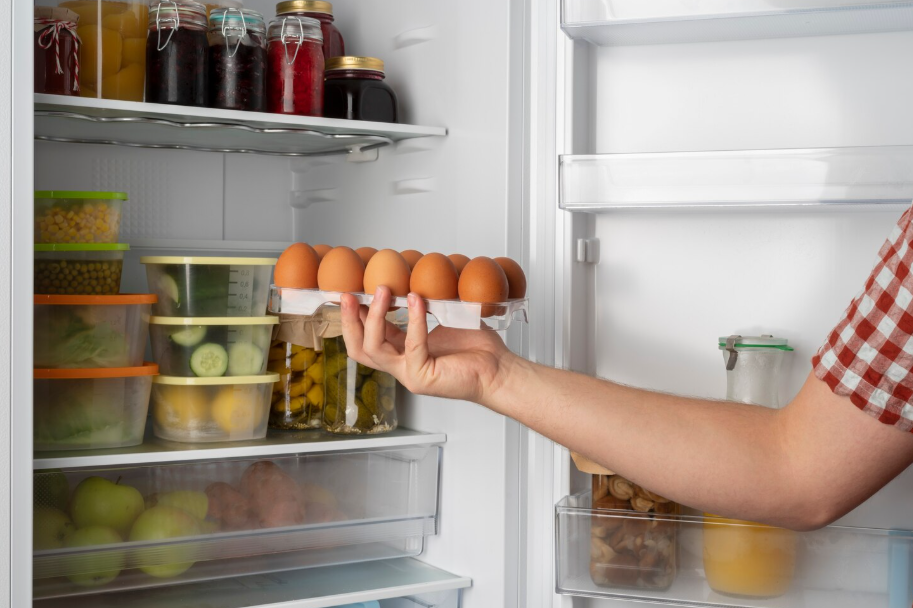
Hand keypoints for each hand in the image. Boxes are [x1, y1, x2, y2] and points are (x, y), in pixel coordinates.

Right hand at [339, 286, 515, 403]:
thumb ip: (420, 310)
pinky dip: (413, 320)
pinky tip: (417, 300)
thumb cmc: (475, 349)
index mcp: (403, 354)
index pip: (367, 338)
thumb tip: (409, 283)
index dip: (354, 317)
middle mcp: (401, 367)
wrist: (499, 369)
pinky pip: (412, 345)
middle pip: (359, 349)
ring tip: (382, 291)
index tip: (350, 292)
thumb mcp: (441, 322)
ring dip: (375, 317)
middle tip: (348, 295)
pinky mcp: (423, 377)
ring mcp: (409, 375)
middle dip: (349, 321)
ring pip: (375, 349)